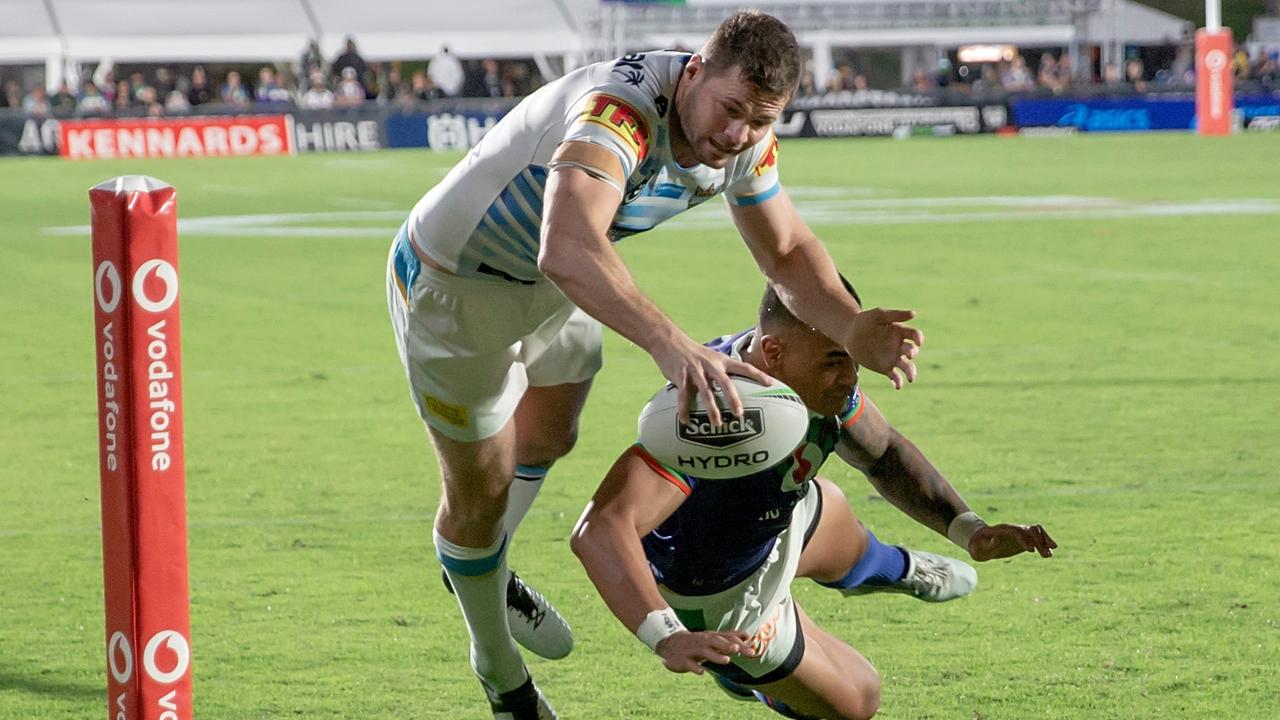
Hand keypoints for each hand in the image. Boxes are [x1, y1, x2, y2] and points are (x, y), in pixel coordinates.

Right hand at [651, 335, 771, 425]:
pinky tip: (686, 421)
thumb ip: (720, 370)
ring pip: (705, 391)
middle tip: (739, 414)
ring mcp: (695, 370)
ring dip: (712, 408)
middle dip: (733, 398)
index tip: (770, 383)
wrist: (668, 340)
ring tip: (717, 423)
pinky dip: (684, 409)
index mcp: (720, 360)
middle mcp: (710, 364)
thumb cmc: (692, 352)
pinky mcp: (680, 375)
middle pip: (725, 382)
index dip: (757, 374)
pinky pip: (683, 395)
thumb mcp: (710, 356)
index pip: (743, 366)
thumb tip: (732, 386)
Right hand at [655, 630, 755, 673]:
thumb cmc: (696, 641)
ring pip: (704, 652)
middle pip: (716, 642)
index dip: (738, 643)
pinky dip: (695, 668)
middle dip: (727, 645)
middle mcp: (703, 642)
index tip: (752, 649)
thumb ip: (729, 637)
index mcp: (710, 637)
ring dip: (715, 656)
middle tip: (738, 650)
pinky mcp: (683, 660)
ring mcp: (692, 651)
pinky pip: (689, 664)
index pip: (726, 638)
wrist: (669, 642)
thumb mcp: (712, 637)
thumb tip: (748, 635)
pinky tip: (702, 672)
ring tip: (727, 660)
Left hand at [844, 308, 922, 389]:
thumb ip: (895, 314)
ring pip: (907, 367)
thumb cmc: (864, 321)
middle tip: (909, 354)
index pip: (915, 335)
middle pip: (913, 351)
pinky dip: (898, 382)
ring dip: (911, 372)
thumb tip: (914, 314)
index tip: (918, 342)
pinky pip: (895, 376)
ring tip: (911, 378)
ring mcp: (893, 358)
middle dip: (913, 353)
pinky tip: (897, 386)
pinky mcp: (886, 368)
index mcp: (900, 331)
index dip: (919, 338)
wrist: (850, 334)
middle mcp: (900, 345)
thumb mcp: (878, 314)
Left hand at [968, 523, 1056, 560]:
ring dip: (1044, 541)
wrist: (981, 544)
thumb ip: (986, 543)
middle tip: (1045, 553)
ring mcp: (1020, 533)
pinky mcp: (1024, 540)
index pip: (1017, 532)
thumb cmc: (978, 545)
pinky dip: (1044, 544)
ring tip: (1049, 554)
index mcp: (1003, 530)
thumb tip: (994, 539)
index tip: (1030, 550)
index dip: (1024, 539)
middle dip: (1039, 540)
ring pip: (1037, 533)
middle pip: (1030, 530)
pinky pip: (1038, 539)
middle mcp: (1014, 529)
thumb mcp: (979, 545)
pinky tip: (1049, 554)